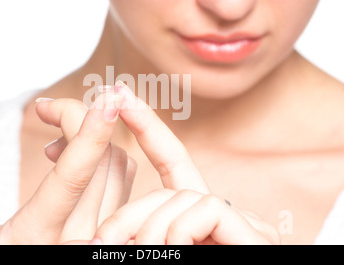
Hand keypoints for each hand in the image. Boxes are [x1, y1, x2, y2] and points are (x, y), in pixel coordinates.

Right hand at [0, 90, 135, 243]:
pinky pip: (121, 180)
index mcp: (39, 234)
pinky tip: (70, 157)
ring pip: (119, 167)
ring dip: (94, 138)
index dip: (91, 133)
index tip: (106, 99)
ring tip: (53, 141)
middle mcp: (80, 233)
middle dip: (80, 120)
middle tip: (44, 109)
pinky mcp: (109, 225)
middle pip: (102, 160)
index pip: (74, 175)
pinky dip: (103, 156)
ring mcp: (99, 229)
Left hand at [88, 82, 279, 244]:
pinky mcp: (258, 237)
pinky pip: (206, 206)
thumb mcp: (141, 246)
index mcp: (195, 220)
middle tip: (99, 239)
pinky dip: (179, 234)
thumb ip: (127, 221)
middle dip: (130, 209)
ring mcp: (247, 227)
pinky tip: (177, 250)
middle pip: (173, 181)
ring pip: (183, 195)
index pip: (173, 161)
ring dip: (147, 230)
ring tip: (129, 256)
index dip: (148, 127)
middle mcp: (224, 217)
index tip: (119, 95)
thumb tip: (84, 195)